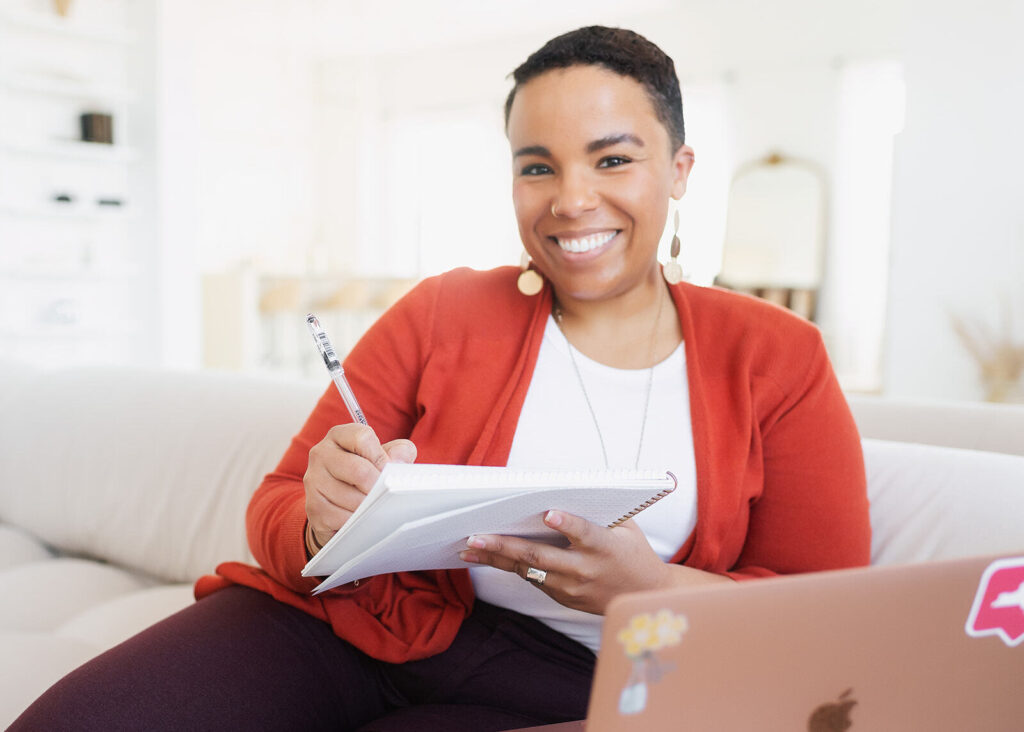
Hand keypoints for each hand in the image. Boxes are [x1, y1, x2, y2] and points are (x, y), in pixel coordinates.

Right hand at [304, 423, 415, 550]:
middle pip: (359, 470)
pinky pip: (344, 518)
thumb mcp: (382, 457)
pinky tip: (362, 519)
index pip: (363, 438)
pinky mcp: (313, 507)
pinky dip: (359, 522)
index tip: (388, 469)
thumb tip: (400, 462)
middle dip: (379, 486)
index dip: (382, 457)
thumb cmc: (363, 475)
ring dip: (370, 507)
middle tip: (386, 494)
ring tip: (375, 506)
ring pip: (353, 498)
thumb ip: (397, 453)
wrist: (335, 503)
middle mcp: (321, 454)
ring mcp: (314, 481)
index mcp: (338, 436)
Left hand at [458, 512, 671, 614]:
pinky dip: (508, 567)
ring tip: (469, 548)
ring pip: (528, 571)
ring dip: (496, 559)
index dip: (568, 524)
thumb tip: (572, 484)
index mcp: (605, 547)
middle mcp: (586, 570)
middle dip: (506, 547)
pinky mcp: (563, 597)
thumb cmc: (633, 551)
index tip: (549, 514)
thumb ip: (602, 509)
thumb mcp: (627, 526)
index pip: (585, 534)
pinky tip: (485, 557)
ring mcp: (572, 587)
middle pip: (541, 557)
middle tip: (477, 536)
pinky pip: (532, 579)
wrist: (644, 596)